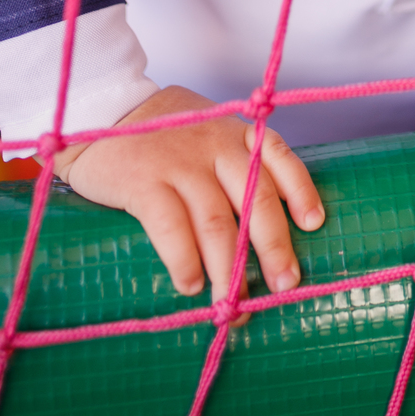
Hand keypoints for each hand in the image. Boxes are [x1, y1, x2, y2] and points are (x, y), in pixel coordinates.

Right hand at [52, 86, 324, 305]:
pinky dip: (184, 260)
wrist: (100, 111)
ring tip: (234, 303)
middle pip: (254, 198)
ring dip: (229, 269)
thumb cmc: (160, 133)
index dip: (300, 190)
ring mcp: (179, 162)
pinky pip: (171, 227)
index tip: (314, 224)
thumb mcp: (205, 132)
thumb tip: (261, 226)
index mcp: (234, 132)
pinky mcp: (143, 181)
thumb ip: (231, 164)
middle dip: (273, 246)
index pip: (278, 156)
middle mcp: (214, 144)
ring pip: (216, 222)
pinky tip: (190, 284)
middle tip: (285, 285)